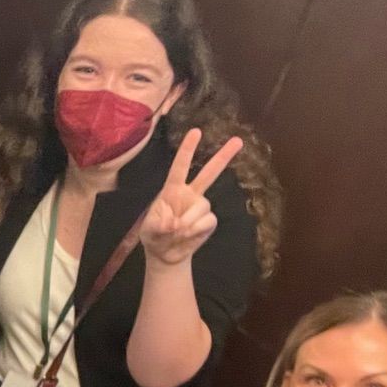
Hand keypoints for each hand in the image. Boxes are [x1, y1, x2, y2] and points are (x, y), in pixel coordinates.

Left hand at [138, 128, 242, 267]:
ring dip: (187, 222)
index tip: (196, 132)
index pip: (179, 167)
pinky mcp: (209, 221)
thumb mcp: (148, 230)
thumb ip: (158, 224)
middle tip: (238, 140)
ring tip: (176, 233)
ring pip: (202, 207)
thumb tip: (174, 223)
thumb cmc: (154, 236)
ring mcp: (201, 207)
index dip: (187, 150)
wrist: (165, 255)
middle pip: (209, 173)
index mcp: (172, 190)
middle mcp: (190, 194)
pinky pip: (206, 221)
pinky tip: (186, 236)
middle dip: (224, 157)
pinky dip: (194, 231)